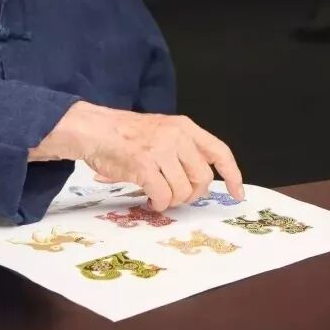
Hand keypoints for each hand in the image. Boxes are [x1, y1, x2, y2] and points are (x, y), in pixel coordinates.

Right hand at [29, 101, 243, 211]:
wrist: (92, 129)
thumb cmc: (122, 133)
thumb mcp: (159, 131)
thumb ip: (180, 149)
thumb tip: (200, 183)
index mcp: (183, 126)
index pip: (219, 151)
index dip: (232, 175)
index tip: (236, 193)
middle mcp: (176, 136)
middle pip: (202, 178)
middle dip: (192, 194)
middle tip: (176, 195)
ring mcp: (160, 150)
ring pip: (183, 191)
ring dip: (172, 200)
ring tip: (158, 195)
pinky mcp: (144, 165)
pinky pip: (163, 196)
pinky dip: (158, 203)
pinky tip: (150, 199)